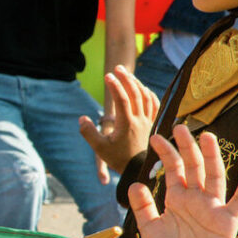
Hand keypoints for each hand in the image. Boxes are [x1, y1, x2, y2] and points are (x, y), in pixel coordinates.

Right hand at [81, 66, 158, 184]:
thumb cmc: (119, 159)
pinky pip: (155, 105)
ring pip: (146, 97)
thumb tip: (82, 118)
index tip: (107, 76)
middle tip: (118, 68)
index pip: (122, 99)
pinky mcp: (154, 124)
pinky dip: (150, 94)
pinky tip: (144, 89)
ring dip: (137, 84)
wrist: (139, 170)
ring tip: (128, 75)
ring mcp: (149, 121)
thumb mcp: (99, 149)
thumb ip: (88, 133)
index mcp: (127, 124)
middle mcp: (140, 120)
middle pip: (135, 93)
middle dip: (126, 78)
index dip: (114, 86)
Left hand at [128, 125, 237, 237]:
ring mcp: (213, 206)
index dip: (165, 154)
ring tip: (207, 136)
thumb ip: (143, 208)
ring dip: (212, 156)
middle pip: (193, 166)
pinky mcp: (228, 219)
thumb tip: (134, 184)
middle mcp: (195, 198)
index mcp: (176, 198)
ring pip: (214, 176)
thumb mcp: (150, 230)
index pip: (172, 170)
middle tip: (180, 127)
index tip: (156, 138)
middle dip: (186, 147)